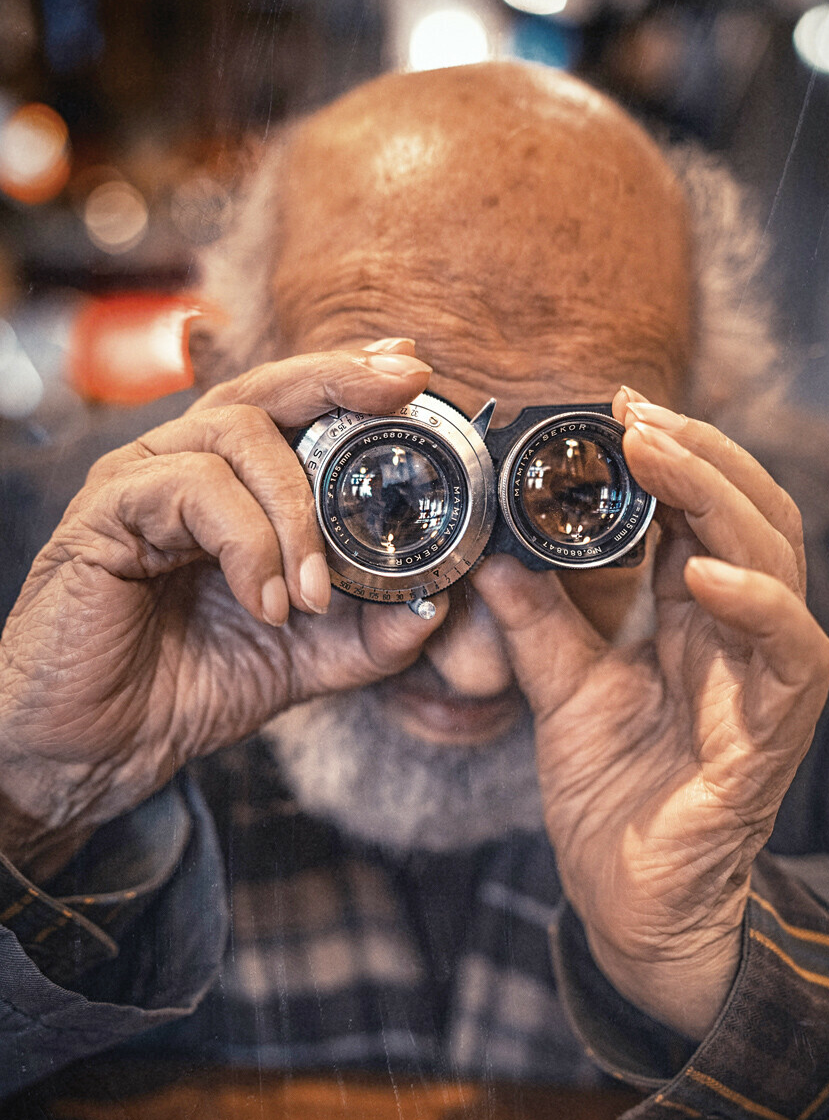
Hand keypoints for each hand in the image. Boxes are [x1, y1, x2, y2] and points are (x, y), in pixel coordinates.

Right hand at [0, 341, 445, 878]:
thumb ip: (369, 634)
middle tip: (398, 393)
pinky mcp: (106, 513)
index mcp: (229, 485)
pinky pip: (191, 488)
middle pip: (265, 387)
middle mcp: (183, 464)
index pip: (292, 406)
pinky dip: (246, 544)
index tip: (411, 371)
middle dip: (340, 381)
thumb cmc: (185, 687)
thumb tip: (438, 604)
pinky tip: (264, 605)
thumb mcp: (302, 660)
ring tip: (314, 594)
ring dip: (296, 511)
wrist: (99, 747)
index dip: (350, 378)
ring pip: (235, 434)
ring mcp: (140, 482)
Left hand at [475, 389, 828, 1039]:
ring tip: (662, 454)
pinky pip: (789, 657)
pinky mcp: (770, 736)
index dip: (670, 454)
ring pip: (781, 564)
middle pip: (750, 515)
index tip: (616, 407)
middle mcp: (740, 637)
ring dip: (724, 500)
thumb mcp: (560, 692)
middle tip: (637, 411)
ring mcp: (763, 683)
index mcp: (695, 619)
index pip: (700, 513)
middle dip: (700, 453)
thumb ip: (535, 622)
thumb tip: (489, 551)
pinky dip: (756, 604)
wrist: (629, 902)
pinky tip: (702, 570)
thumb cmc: (613, 797)